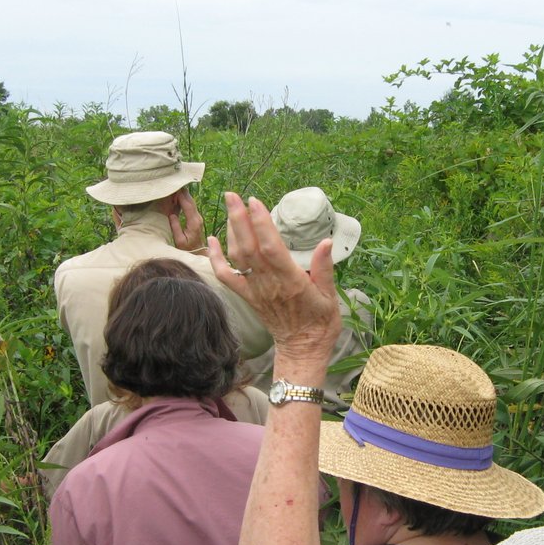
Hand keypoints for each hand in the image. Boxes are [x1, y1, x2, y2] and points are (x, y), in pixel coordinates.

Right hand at [169, 189, 205, 252]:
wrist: (197, 253)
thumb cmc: (187, 249)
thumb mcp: (179, 241)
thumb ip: (175, 227)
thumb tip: (172, 214)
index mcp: (194, 222)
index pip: (188, 205)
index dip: (181, 195)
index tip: (174, 188)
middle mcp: (198, 218)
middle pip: (191, 200)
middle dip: (182, 192)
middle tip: (173, 183)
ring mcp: (198, 217)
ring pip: (191, 202)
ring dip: (183, 194)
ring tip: (174, 187)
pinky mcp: (196, 218)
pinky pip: (190, 205)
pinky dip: (184, 199)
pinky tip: (178, 195)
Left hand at [208, 192, 340, 361]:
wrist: (302, 349)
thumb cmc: (321, 323)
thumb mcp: (331, 296)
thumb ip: (324, 268)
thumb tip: (326, 241)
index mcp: (291, 281)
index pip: (271, 248)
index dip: (261, 224)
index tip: (255, 202)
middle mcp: (269, 284)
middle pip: (249, 247)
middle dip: (239, 219)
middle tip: (233, 195)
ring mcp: (256, 291)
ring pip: (237, 257)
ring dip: (231, 231)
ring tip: (230, 207)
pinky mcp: (248, 297)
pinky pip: (227, 277)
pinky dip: (216, 259)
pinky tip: (213, 240)